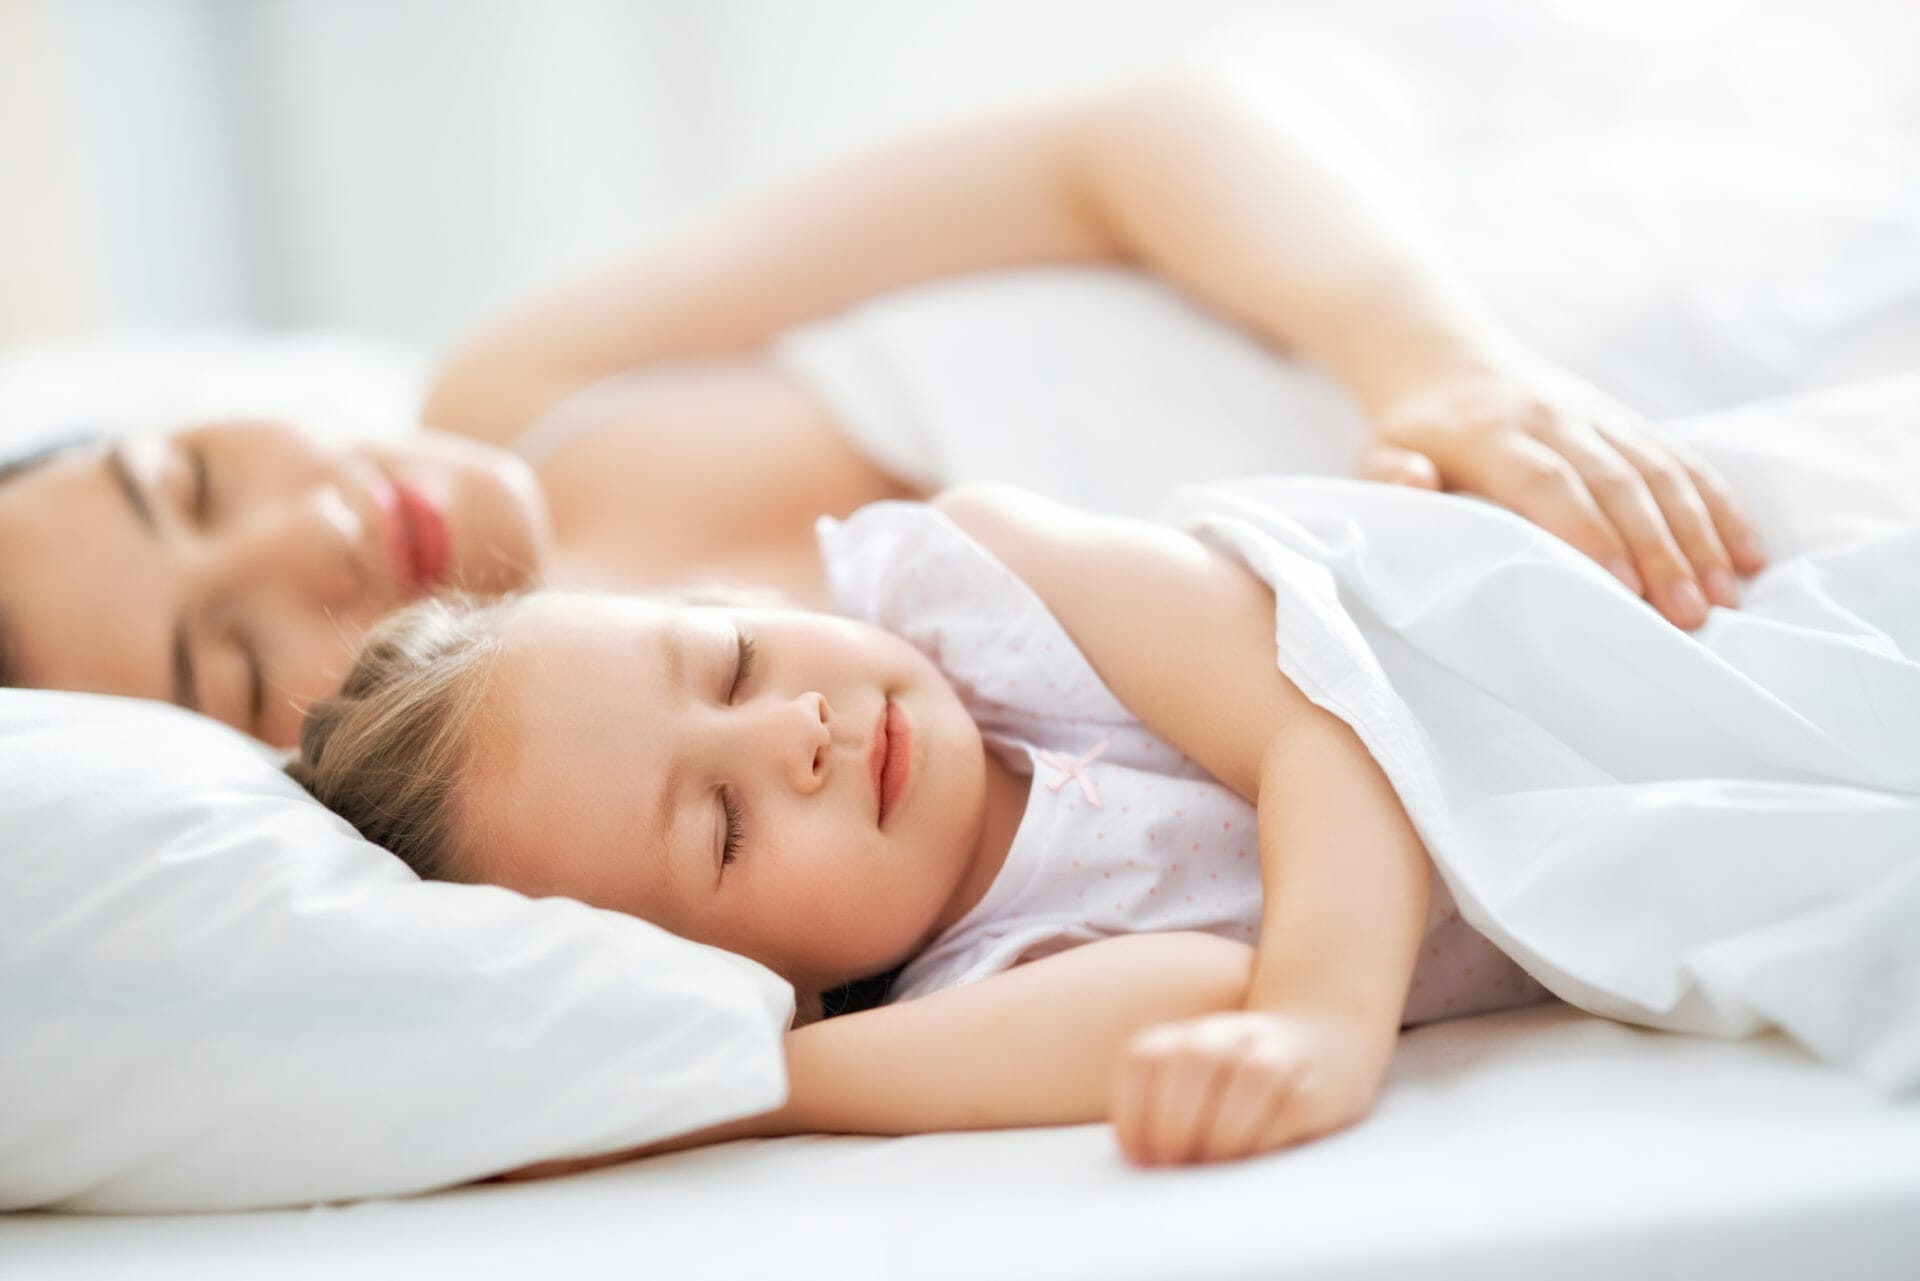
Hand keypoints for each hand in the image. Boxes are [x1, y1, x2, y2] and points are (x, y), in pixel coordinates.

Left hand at [1109, 1008, 1389, 1166]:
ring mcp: (1278, 1056)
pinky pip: (1288, 1113)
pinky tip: (1247, 1161)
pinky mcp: (1315, 1090)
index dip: (1133, 1113)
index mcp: (1187, 1035)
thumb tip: (1138, 1162)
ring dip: (1221, 1135)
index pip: (1145, 1058)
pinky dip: (1261, 1143)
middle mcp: (1230, 1035)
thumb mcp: (1195, 1082)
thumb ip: (1162, 1110)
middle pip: (1194, 1061)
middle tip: (1174, 1165)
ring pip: (1248, 1080)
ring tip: (1210, 1166)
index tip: (1138, 1157)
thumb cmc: (1239, 1084)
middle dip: (1175, 1124)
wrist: (1324, 1042)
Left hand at [1358, 358, 1768, 629]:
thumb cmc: (1414, 432)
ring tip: (1726, 597)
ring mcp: (1599, 418)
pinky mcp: (1628, 423)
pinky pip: (1683, 462)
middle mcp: (1555, 419)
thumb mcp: (1380, 453)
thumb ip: (1390, 475)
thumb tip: (1414, 480)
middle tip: (1690, 614)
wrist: (1450, 361)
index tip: (1623, 589)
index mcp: (1493, 433)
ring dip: (1699, 535)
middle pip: (1617, 483)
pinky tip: (1748, 554)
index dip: (1587, 533)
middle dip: (1659, 550)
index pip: (1548, 482)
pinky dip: (1719, 507)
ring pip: (1660, 473)